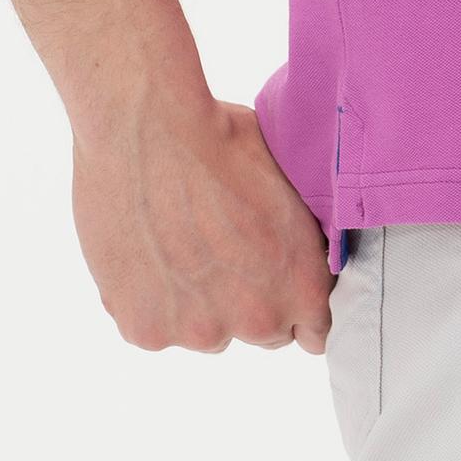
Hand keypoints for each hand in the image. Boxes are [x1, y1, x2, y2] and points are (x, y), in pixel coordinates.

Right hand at [71, 93, 336, 353]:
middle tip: (225, 250)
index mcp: (302, 285)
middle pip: (261, 330)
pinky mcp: (144, 330)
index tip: (283, 283)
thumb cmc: (222, 137)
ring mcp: (197, 331)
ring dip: (198, 303)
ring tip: (179, 244)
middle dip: (250, 300)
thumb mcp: (289, 183)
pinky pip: (156, 325)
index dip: (298, 303)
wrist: (147, 129)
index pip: (315, 332)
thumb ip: (300, 238)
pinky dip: (152, 299)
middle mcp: (255, 320)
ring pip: (205, 329)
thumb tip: (304, 250)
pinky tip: (147, 250)